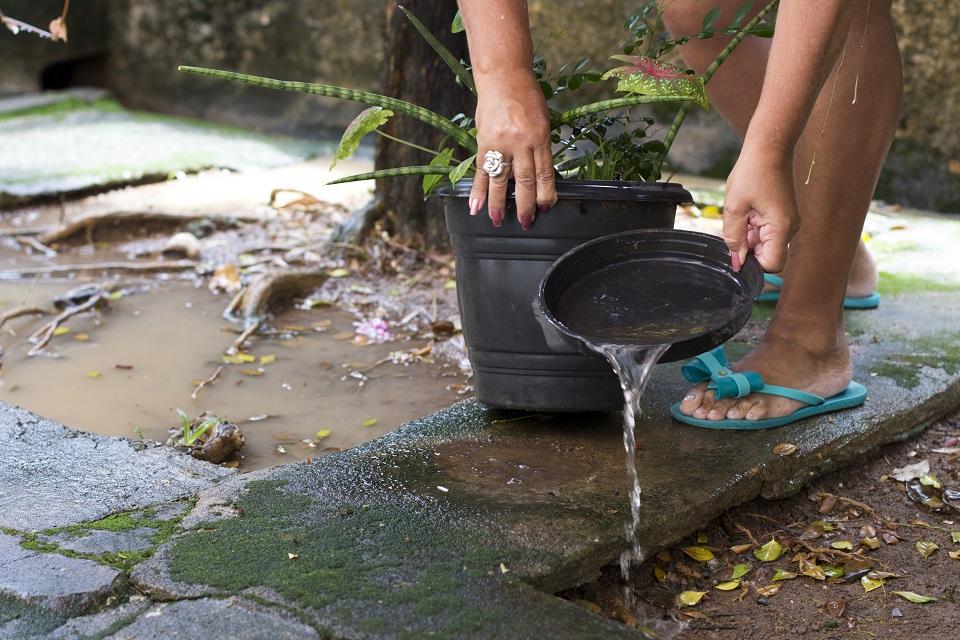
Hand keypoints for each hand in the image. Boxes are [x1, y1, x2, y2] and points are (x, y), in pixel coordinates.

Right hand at [470, 69, 555, 228]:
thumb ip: (540, 146)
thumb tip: (538, 175)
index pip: (544, 172)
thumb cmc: (526, 96)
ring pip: (500, 179)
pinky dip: (477, 189)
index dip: (546, 193)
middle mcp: (521, 141)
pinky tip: (475, 205)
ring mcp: (501, 142)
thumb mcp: (542, 120)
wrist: (503, 76)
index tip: (546, 208)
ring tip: (497, 220)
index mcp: (540, 136)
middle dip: (525, 204)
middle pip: (525, 180)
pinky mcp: (484, 141)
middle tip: (526, 222)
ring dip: (498, 203)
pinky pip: (481, 169)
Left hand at [722, 144, 799, 272]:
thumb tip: (736, 262)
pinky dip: (753, 228)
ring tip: (741, 213)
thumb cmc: (752, 173)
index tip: (735, 253)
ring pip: (765, 244)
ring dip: (749, 236)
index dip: (752, 264)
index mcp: (781, 228)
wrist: (769, 148)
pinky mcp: (783, 217)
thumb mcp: (734, 208)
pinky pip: (767, 233)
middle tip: (736, 225)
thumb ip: (734, 238)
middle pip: (767, 255)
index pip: (772, 265)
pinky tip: (746, 211)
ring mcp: (788, 223)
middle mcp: (790, 229)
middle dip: (748, 248)